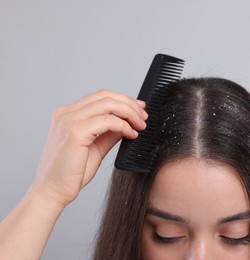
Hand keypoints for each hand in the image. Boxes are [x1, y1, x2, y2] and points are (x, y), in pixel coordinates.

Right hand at [32, 90, 147, 206]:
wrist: (53, 191)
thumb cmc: (71, 173)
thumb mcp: (95, 147)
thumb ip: (109, 133)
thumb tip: (127, 123)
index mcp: (67, 114)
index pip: (100, 97)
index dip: (123, 100)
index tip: (139, 109)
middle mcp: (66, 113)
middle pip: (105, 96)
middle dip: (129, 104)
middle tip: (144, 117)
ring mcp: (69, 120)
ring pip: (108, 104)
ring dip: (130, 113)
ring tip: (141, 126)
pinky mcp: (75, 131)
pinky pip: (108, 121)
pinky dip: (124, 126)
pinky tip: (131, 135)